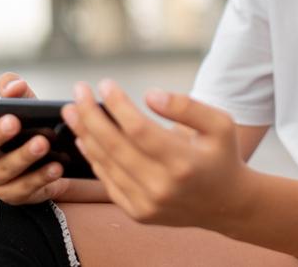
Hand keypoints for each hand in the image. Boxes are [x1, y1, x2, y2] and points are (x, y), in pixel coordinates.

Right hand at [0, 72, 70, 204]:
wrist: (49, 159)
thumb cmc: (27, 127)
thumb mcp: (23, 105)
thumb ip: (17, 91)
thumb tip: (15, 87)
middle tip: (13, 121)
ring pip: (3, 171)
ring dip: (23, 157)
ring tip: (43, 144)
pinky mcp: (12, 195)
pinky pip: (24, 189)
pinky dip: (41, 178)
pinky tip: (56, 167)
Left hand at [60, 79, 256, 229]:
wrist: (226, 204)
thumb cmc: (222, 156)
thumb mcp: (220, 124)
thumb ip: (186, 106)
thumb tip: (149, 95)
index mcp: (184, 163)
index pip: (138, 129)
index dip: (117, 105)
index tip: (105, 84)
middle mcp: (162, 187)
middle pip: (114, 146)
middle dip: (90, 115)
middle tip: (78, 92)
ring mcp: (147, 204)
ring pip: (106, 164)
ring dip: (85, 135)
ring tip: (72, 111)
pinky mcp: (137, 212)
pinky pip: (108, 182)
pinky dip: (93, 158)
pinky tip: (84, 138)